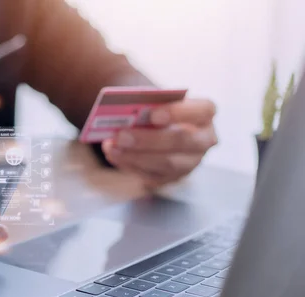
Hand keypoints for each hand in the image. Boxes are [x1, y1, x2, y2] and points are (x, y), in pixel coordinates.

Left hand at [102, 99, 217, 186]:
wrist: (156, 127)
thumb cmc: (156, 108)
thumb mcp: (155, 101)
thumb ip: (146, 104)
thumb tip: (123, 111)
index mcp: (204, 113)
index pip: (203, 110)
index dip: (178, 112)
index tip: (152, 115)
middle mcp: (204, 139)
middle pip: (182, 141)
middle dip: (149, 139)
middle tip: (121, 135)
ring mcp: (191, 161)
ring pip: (167, 163)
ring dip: (135, 156)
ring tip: (111, 147)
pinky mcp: (174, 177)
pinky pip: (154, 176)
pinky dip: (130, 165)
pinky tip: (114, 155)